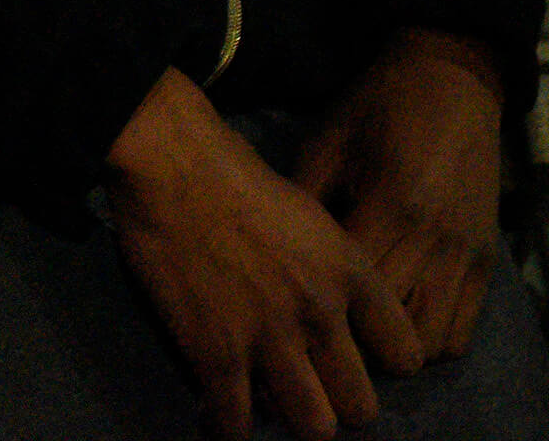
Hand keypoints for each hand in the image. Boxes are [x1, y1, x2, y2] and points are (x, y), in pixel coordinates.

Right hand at [108, 66, 421, 440]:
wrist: (171, 162)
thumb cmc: (234, 174)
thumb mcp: (310, 215)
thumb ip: (331, 270)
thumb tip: (331, 311)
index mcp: (351, 275)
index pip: (405, 355)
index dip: (382, 364)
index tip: (356, 357)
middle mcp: (321, 314)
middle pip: (361, 407)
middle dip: (338, 404)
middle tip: (311, 388)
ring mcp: (269, 337)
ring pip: (313, 426)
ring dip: (293, 419)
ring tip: (270, 404)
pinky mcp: (215, 351)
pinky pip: (236, 420)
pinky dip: (229, 427)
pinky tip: (220, 418)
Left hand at [292, 29, 504, 364]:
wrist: (450, 83)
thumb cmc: (376, 108)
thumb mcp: (327, 143)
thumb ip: (303, 199)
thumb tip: (269, 254)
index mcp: (391, 205)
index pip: (356, 290)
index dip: (322, 313)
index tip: (290, 315)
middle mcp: (435, 240)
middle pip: (395, 326)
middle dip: (355, 341)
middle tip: (319, 330)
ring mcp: (466, 256)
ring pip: (433, 340)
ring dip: (397, 348)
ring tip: (360, 330)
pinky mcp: (487, 263)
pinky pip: (462, 329)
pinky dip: (431, 338)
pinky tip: (398, 320)